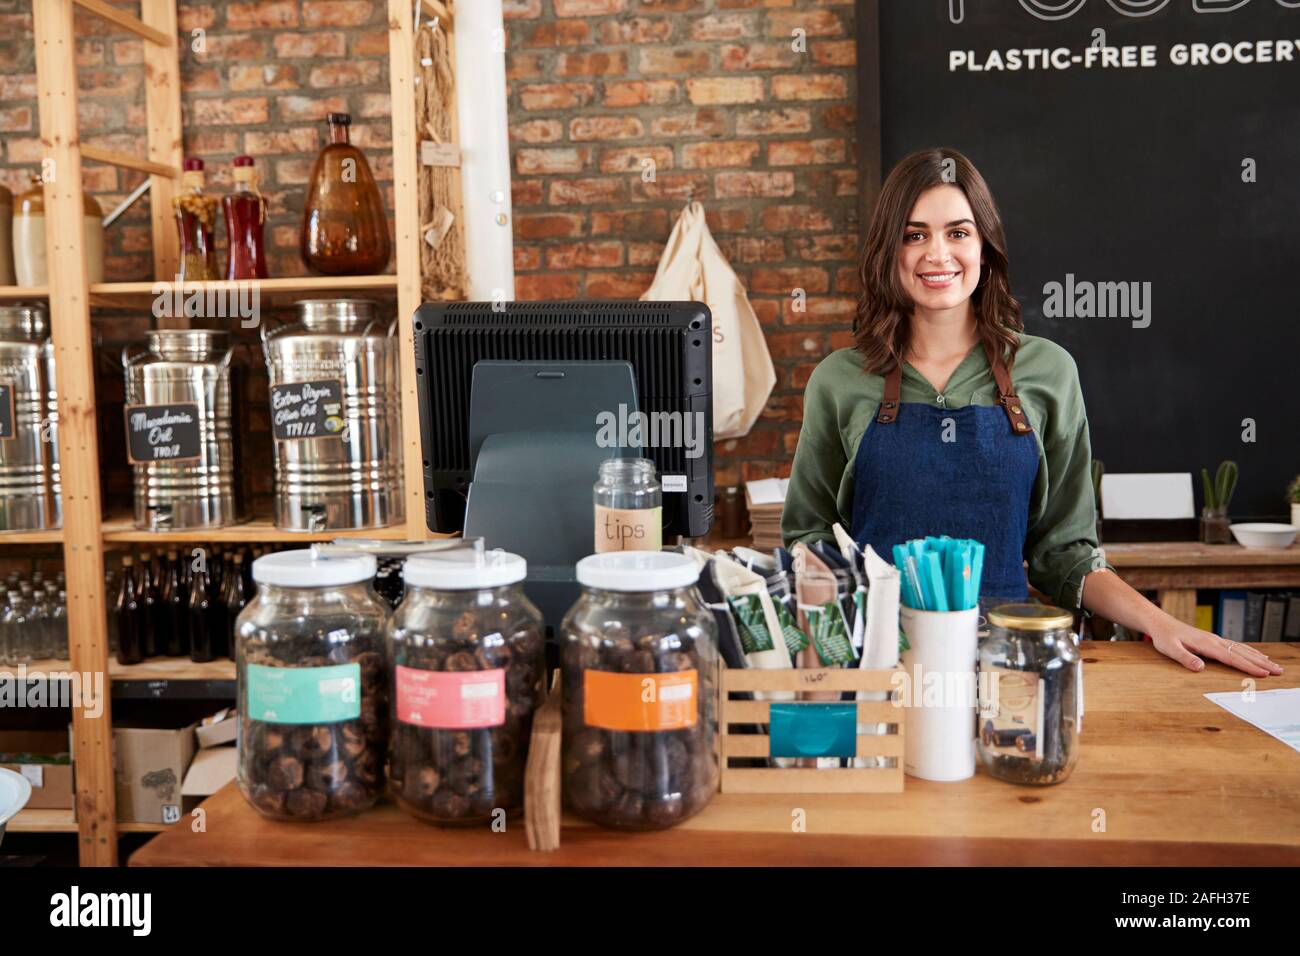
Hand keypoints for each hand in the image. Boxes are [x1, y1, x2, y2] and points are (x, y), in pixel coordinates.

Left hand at [1148, 618, 1282, 676]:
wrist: (1160, 623)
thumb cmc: (1164, 637)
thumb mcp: (1169, 649)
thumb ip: (1185, 658)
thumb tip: (1200, 667)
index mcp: (1206, 644)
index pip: (1232, 658)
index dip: (1248, 667)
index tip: (1264, 674)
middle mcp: (1214, 640)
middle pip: (1242, 653)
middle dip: (1262, 663)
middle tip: (1279, 671)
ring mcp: (1215, 639)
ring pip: (1242, 649)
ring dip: (1259, 658)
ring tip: (1275, 665)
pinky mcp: (1213, 639)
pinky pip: (1236, 646)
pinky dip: (1250, 651)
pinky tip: (1257, 655)